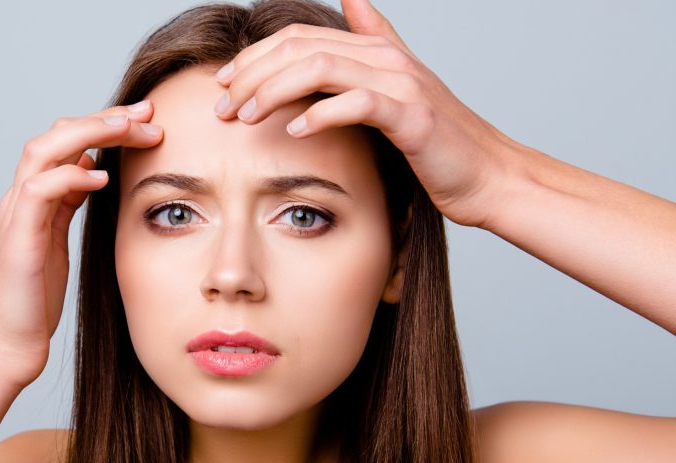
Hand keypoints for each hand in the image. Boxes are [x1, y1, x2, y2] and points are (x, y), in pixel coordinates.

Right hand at [0, 101, 162, 389]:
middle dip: (105, 119)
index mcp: (34, 200)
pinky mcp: (16, 239)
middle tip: (148, 113)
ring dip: (90, 132)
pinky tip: (101, 176)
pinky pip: (39, 190)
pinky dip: (70, 176)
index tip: (147, 121)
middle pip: (58, 135)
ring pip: (45, 150)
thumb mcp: (57, 244)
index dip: (105, 126)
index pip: (67, 144)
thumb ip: (69, 206)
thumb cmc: (32, 304)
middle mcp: (21, 199)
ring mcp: (15, 216)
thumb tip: (92, 174)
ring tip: (130, 128)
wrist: (4, 346)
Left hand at [212, 0, 517, 228]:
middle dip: (252, 74)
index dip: (254, 56)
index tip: (222, 84)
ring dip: (273, 91)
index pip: (299, 37)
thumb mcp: (400, 88)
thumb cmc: (438, 144)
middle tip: (221, 106)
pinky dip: (320, 115)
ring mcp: (402, 84)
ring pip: (320, 68)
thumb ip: (375, 41)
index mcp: (376, 50)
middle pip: (301, 47)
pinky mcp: (412, 117)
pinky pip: (357, 104)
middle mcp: (387, 58)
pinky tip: (293, 132)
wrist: (488, 176)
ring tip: (245, 117)